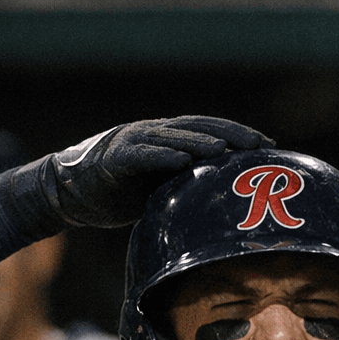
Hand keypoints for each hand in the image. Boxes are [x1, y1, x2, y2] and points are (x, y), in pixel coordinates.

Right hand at [39, 116, 272, 227]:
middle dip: (230, 134)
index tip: (270, 147)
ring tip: (225, 149)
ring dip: (199, 142)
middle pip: (198, 127)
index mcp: (168, 139)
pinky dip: (162, 155)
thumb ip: (187, 190)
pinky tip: (182, 160)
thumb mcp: (160, 192)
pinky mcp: (114, 158)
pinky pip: (142, 155)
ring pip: (173, 137)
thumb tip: (224, 212)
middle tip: (257, 145)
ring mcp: (134, 142)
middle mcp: (154, 133)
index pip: (211, 131)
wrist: (69, 194)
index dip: (240, 136)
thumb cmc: (118, 194)